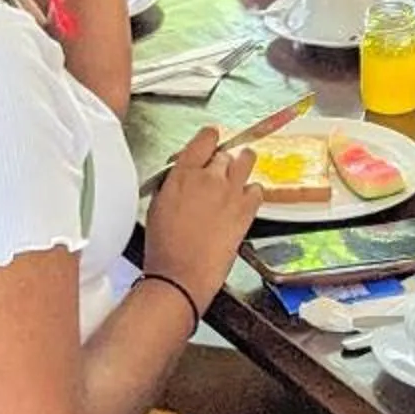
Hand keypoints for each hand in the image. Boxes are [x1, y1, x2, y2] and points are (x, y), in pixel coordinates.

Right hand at [143, 126, 261, 306]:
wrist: (180, 276)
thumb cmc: (164, 247)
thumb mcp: (157, 205)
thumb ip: (174, 183)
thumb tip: (183, 176)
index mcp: (183, 173)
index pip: (205, 138)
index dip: (210, 138)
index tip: (212, 140)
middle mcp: (209, 177)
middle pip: (225, 152)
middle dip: (222, 161)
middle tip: (218, 174)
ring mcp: (230, 191)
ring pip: (246, 160)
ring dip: (242, 165)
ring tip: (238, 175)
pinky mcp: (246, 210)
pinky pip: (257, 189)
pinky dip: (252, 192)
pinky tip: (243, 201)